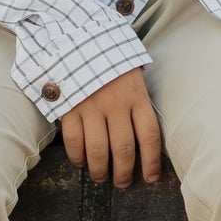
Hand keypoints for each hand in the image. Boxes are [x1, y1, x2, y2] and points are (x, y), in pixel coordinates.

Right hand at [59, 71, 162, 187]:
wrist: (80, 38)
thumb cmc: (111, 63)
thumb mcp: (133, 78)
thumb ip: (138, 104)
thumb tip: (145, 140)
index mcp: (137, 96)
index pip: (150, 136)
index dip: (152, 162)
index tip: (151, 177)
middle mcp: (116, 103)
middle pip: (123, 149)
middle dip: (123, 173)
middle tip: (122, 182)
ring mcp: (91, 106)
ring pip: (97, 150)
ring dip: (100, 170)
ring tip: (101, 177)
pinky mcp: (69, 107)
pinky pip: (74, 140)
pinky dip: (77, 156)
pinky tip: (80, 162)